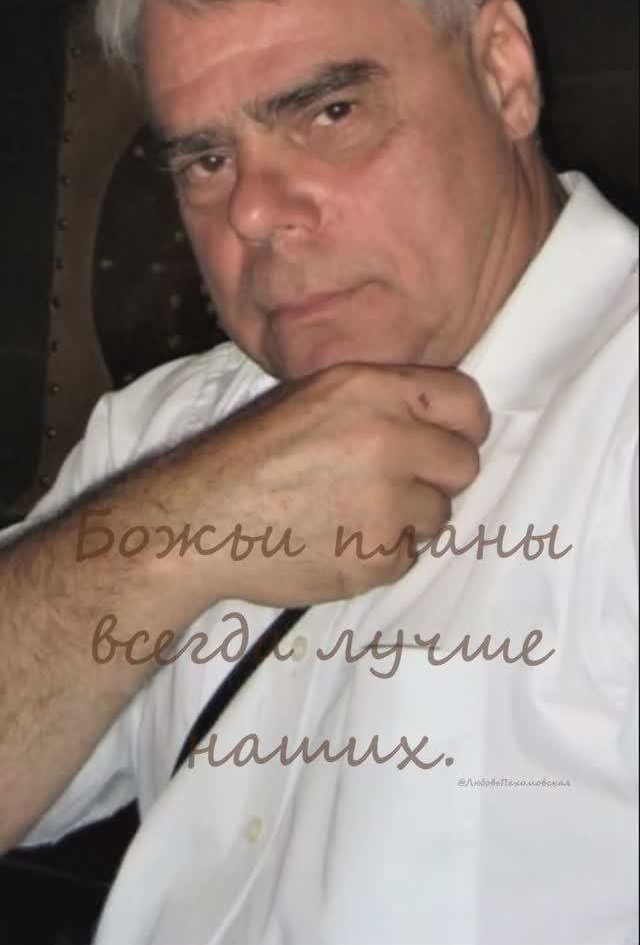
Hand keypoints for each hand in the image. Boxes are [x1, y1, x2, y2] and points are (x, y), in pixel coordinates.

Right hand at [161, 362, 489, 607]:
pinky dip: (384, 553)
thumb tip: (438, 421)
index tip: (448, 441)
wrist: (201, 520)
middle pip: (464, 463)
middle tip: (396, 484)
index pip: (467, 403)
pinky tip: (340, 540)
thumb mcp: (313, 398)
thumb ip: (380, 402)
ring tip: (354, 513)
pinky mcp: (378, 555)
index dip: (462, 427)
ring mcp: (386, 502)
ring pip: (440, 514)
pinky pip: (410, 555)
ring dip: (409, 519)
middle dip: (437, 477)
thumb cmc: (251, 457)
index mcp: (371, 389)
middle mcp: (388, 439)